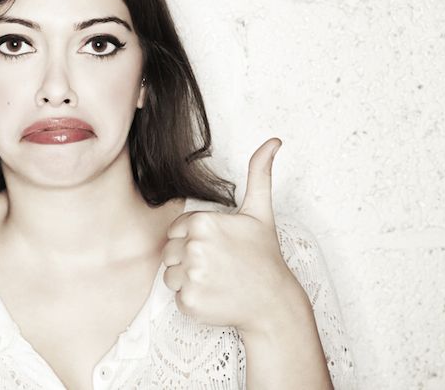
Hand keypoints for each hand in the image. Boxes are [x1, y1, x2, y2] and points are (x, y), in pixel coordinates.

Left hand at [161, 138, 304, 333]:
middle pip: (170, 252)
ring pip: (169, 276)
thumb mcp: (260, 212)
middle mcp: (195, 247)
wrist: (274, 303)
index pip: (176, 230)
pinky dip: (192, 301)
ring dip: (188, 280)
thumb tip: (273, 141)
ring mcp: (192, 276)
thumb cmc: (264, 257)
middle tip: (218, 266)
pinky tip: (214, 297)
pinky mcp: (190, 302)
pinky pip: (177, 298)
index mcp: (204, 222)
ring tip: (216, 280)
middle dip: (189, 259)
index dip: (194, 239)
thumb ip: (259, 174)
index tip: (217, 248)